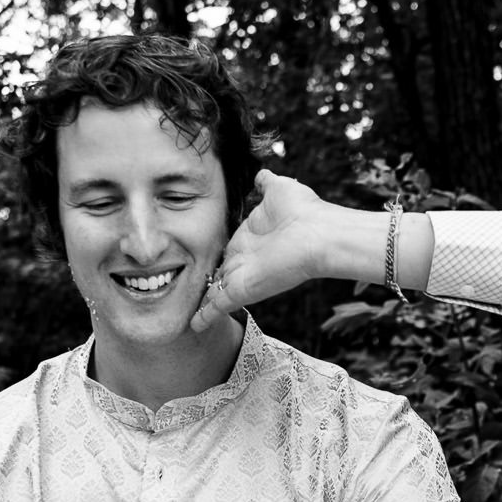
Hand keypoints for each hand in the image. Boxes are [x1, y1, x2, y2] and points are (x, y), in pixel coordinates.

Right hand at [193, 172, 340, 332]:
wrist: (319, 235)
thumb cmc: (304, 211)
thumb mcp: (279, 189)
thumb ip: (265, 183)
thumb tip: (260, 175)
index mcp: (250, 239)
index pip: (228, 251)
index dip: (215, 256)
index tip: (201, 261)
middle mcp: (245, 260)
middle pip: (220, 275)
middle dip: (205, 283)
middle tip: (184, 290)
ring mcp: (243, 277)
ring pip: (216, 293)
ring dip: (200, 303)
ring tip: (182, 312)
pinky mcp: (242, 290)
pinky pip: (217, 306)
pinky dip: (204, 316)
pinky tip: (192, 326)